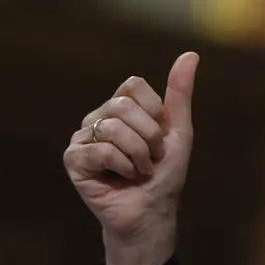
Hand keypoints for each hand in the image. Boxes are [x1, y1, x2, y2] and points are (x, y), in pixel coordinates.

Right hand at [63, 52, 198, 264]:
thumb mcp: (178, 130)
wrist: (153, 210)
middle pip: (123, 105)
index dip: (155, 113)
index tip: (160, 137)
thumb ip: (180, 93)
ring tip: (139, 170)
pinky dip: (122, 167)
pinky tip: (122, 178)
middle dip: (149, 137)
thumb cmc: (165, 173)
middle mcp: (98, 118)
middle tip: (151, 159)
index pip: (134, 85)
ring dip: (138, 155)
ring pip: (114, 128)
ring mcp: (83, 138)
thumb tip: (191, 54)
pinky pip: (101, 151)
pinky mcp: (73, 160)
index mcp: (121, 107)